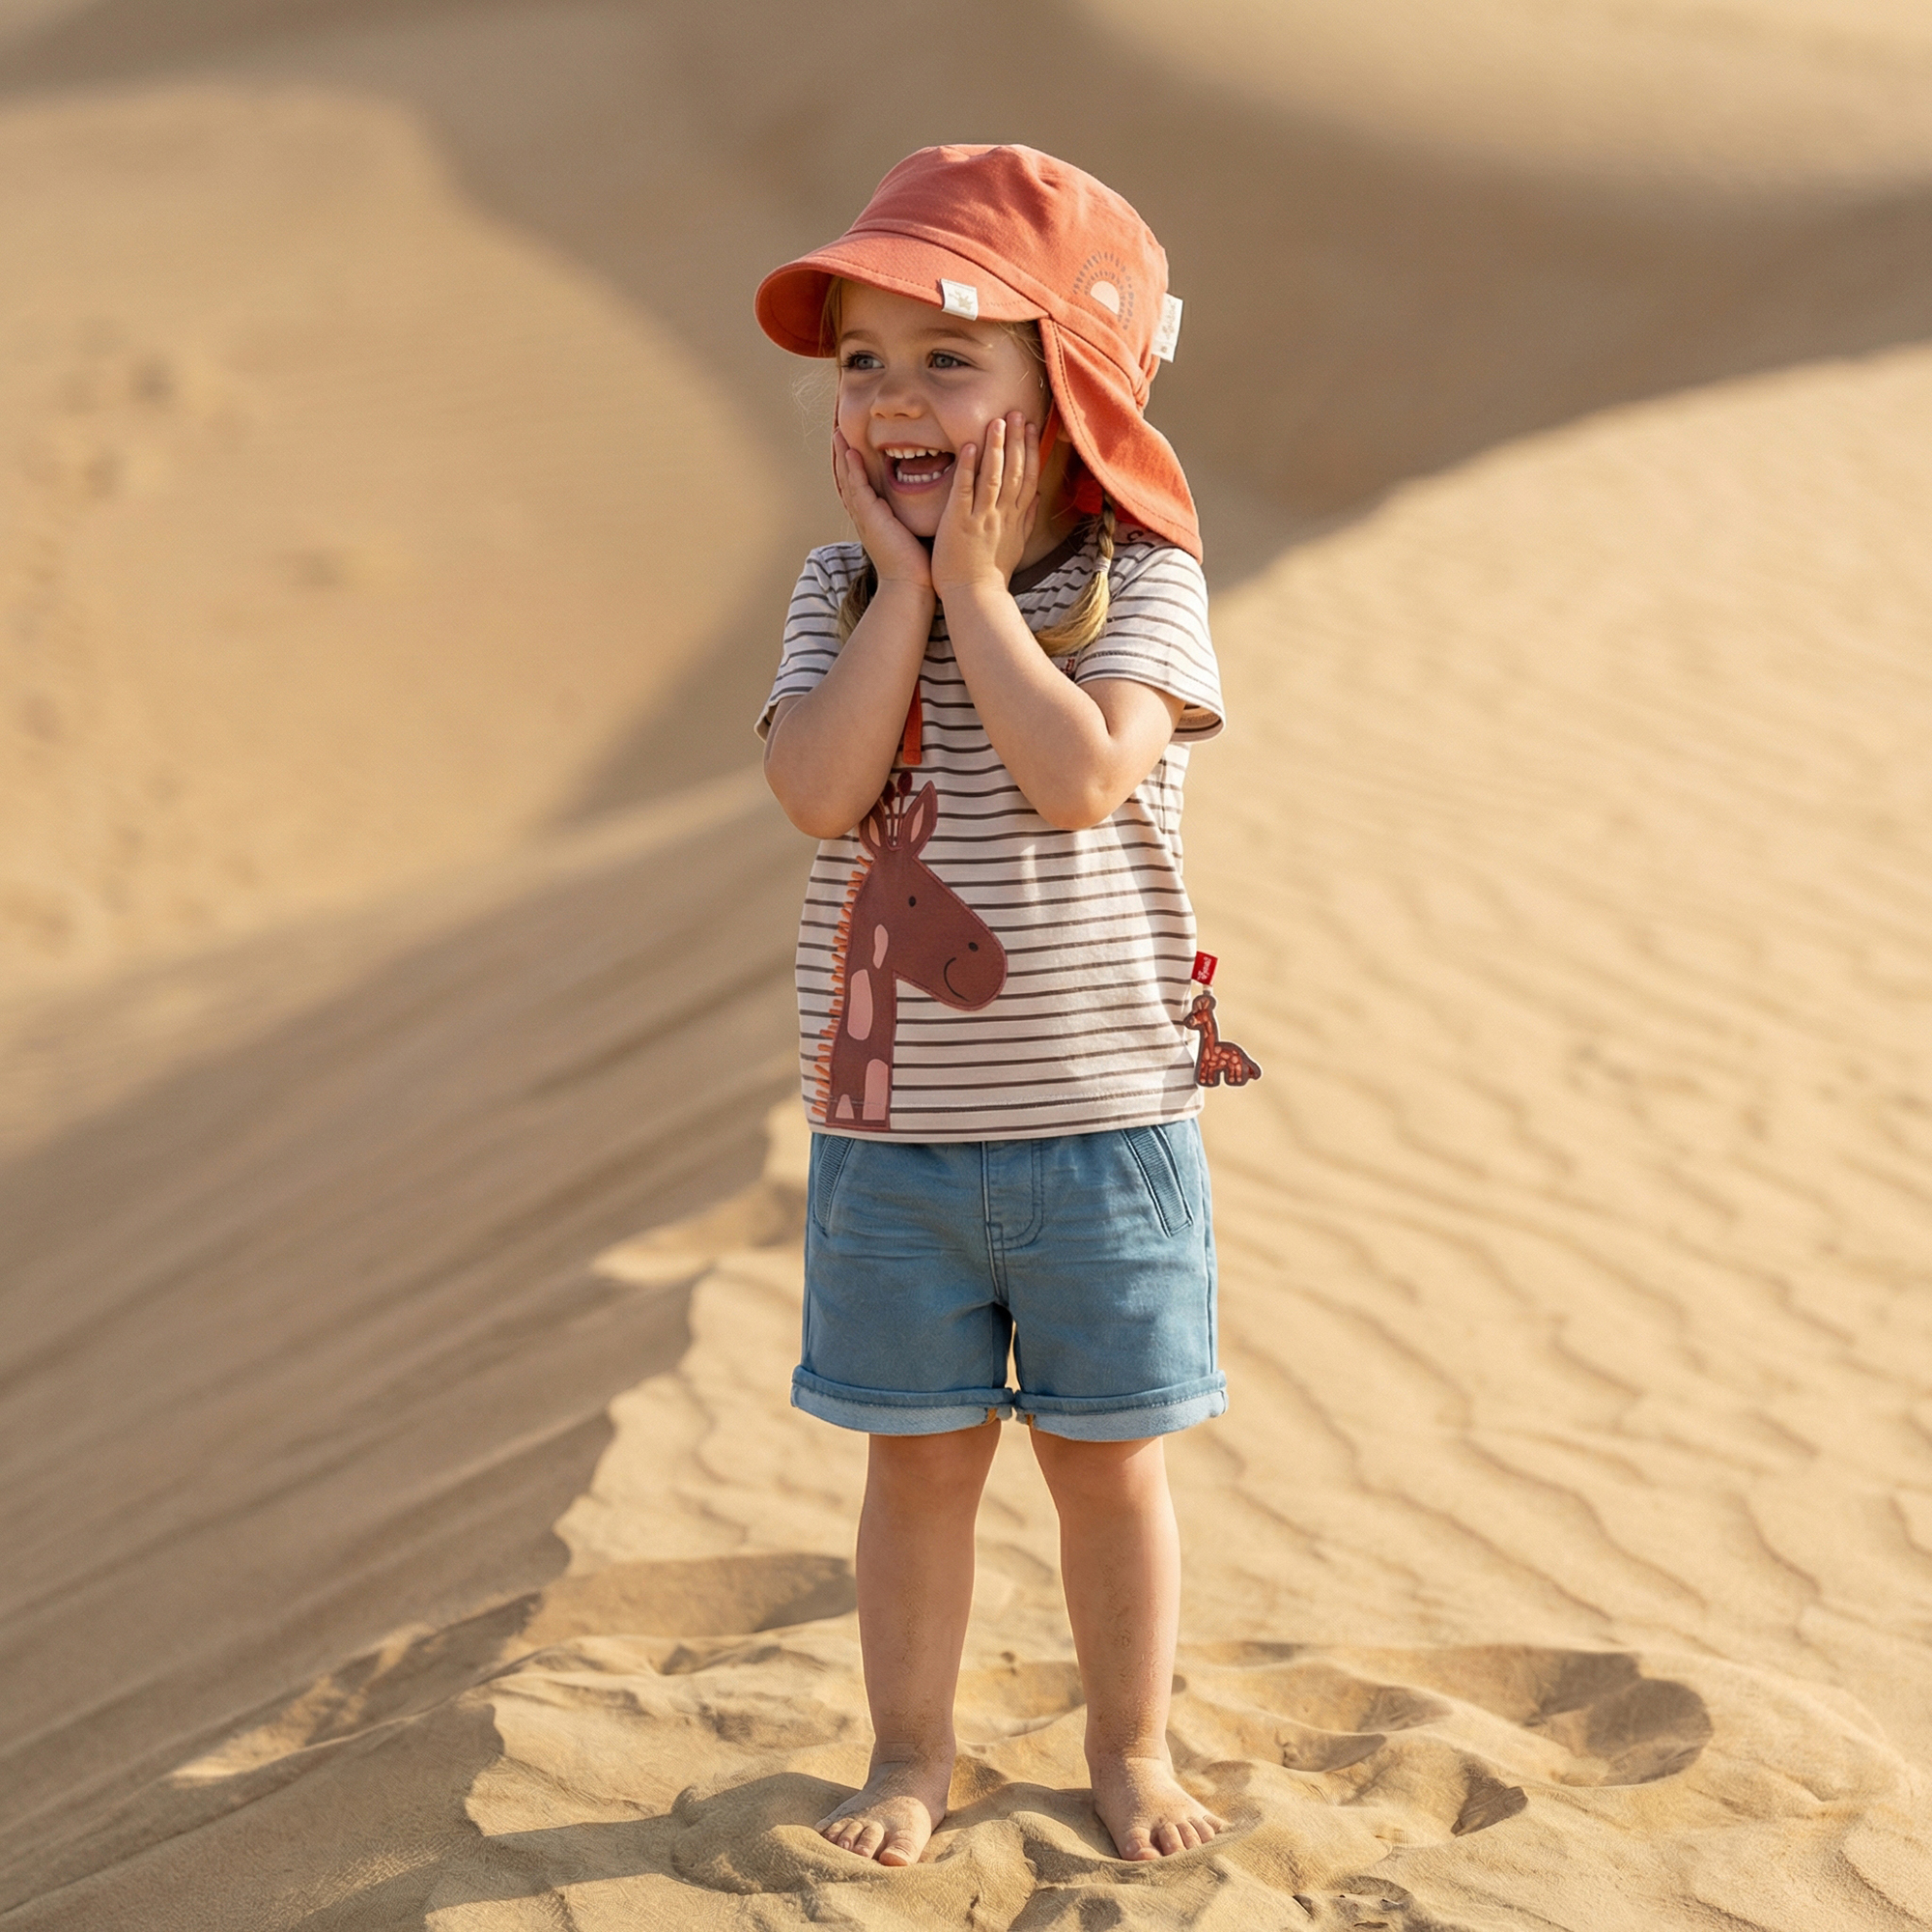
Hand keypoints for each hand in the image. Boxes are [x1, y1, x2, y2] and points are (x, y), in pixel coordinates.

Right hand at [831, 429, 931, 589]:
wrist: (911, 585)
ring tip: (838, 434)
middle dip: (843, 456)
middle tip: (838, 433)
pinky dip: (854, 470)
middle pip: (848, 480)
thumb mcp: (911, 533)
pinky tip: (851, 453)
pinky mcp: (871, 519)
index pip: (860, 487)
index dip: (854, 466)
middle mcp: (865, 517)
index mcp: (874, 520)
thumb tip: (927, 502)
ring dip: (843, 456)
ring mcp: (866, 518)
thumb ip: (912, 516)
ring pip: (849, 480)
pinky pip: (859, 488)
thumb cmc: (916, 565)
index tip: (853, 445)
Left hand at [931, 412, 1038, 598]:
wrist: (975, 598)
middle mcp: (1003, 515)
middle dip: (1017, 441)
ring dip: (997, 448)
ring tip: (998, 421)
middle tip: (1017, 412)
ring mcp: (982, 518)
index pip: (1028, 478)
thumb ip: (1027, 519)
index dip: (1031, 450)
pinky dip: (969, 468)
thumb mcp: (1016, 545)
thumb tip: (1038, 497)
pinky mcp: (960, 523)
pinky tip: (971, 447)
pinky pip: (966, 491)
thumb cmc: (991, 574)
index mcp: (1016, 519)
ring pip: (994, 476)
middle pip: (1015, 472)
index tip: (1031, 428)